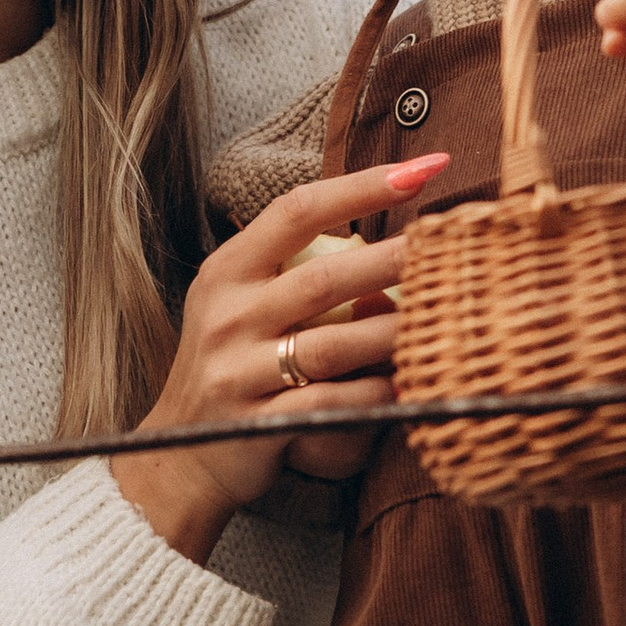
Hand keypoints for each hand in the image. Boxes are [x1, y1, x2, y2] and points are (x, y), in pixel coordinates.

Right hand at [119, 155, 448, 565]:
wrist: (179, 456)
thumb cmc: (229, 369)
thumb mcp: (238, 304)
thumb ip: (292, 268)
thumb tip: (383, 238)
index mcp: (227, 272)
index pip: (297, 210)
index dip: (361, 187)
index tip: (422, 170)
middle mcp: (228, 315)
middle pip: (324, 278)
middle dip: (392, 260)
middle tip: (446, 246)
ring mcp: (238, 371)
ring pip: (333, 344)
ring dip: (393, 330)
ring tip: (441, 316)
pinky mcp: (257, 423)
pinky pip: (329, 404)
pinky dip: (374, 393)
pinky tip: (408, 383)